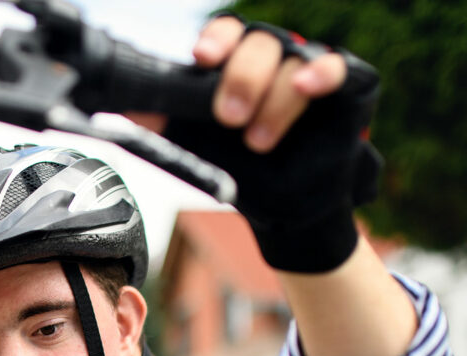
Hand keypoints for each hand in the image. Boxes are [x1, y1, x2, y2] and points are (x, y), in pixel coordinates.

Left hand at [138, 16, 381, 274]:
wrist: (287, 209)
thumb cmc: (245, 169)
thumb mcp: (199, 149)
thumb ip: (162, 124)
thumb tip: (120, 109)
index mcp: (236, 64)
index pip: (226, 35)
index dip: (215, 41)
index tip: (201, 60)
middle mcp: (274, 58)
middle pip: (258, 43)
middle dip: (242, 79)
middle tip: (229, 118)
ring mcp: (311, 68)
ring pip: (293, 60)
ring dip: (275, 98)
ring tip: (259, 139)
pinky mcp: (347, 85)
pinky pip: (339, 67)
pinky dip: (323, 73)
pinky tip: (309, 85)